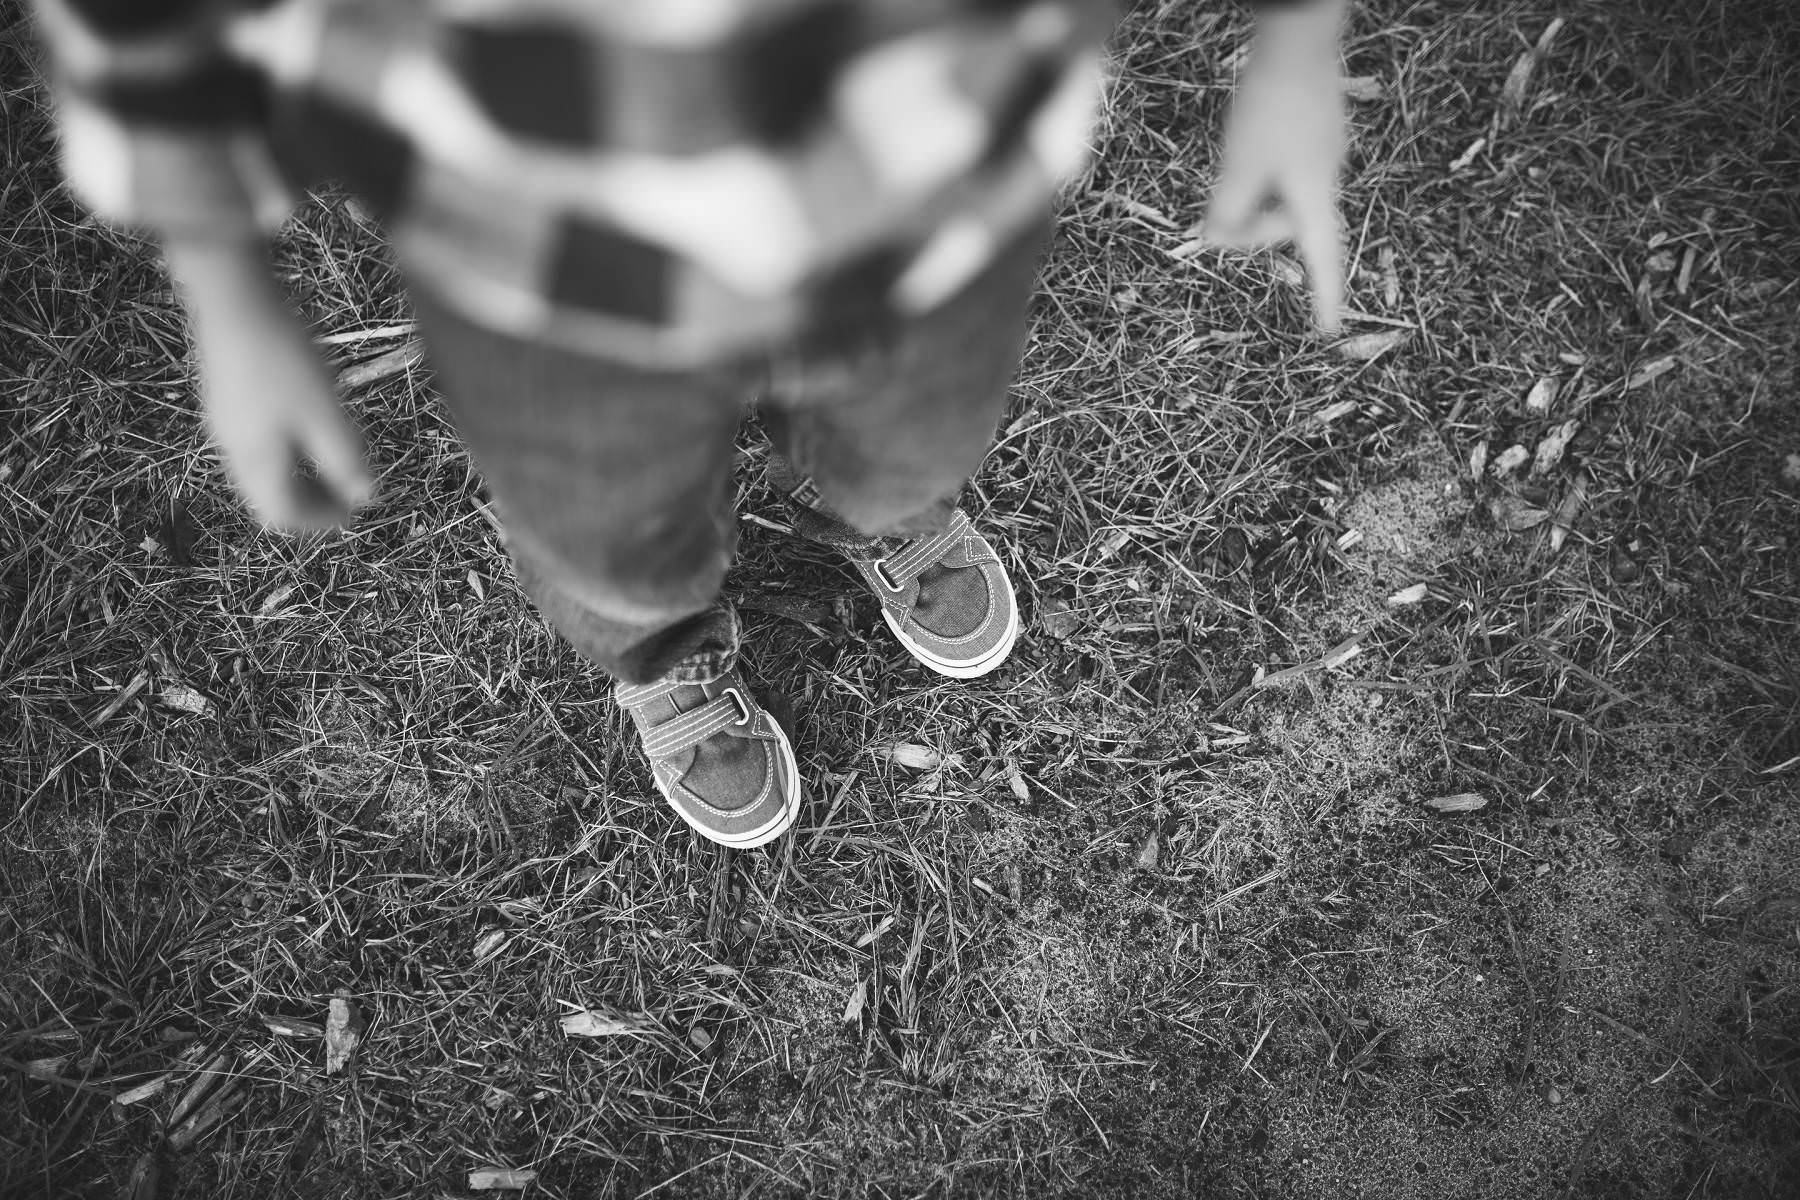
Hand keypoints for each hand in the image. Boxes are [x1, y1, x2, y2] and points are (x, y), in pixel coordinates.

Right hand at [194, 311, 371, 528]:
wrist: (234, 299)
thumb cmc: (283, 360)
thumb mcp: (325, 415)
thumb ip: (345, 461)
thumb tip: (366, 499)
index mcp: (255, 460)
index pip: (282, 514)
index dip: (320, 521)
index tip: (354, 510)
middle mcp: (231, 448)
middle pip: (269, 495)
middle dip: (311, 500)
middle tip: (348, 489)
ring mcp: (223, 421)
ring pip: (262, 469)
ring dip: (300, 474)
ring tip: (335, 459)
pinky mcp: (225, 397)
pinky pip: (256, 442)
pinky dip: (287, 450)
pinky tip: (309, 425)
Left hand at [1202, 3, 1347, 332]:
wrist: (1300, 41)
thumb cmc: (1270, 106)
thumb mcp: (1237, 166)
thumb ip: (1226, 212)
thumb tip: (1214, 239)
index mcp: (1314, 194)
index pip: (1322, 258)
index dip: (1326, 296)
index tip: (1328, 328)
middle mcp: (1328, 176)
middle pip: (1292, 224)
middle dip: (1255, 225)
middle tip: (1221, 210)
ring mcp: (1326, 151)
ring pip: (1285, 193)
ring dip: (1256, 191)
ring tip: (1236, 157)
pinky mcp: (1317, 129)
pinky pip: (1288, 165)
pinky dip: (1264, 167)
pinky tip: (1252, 136)